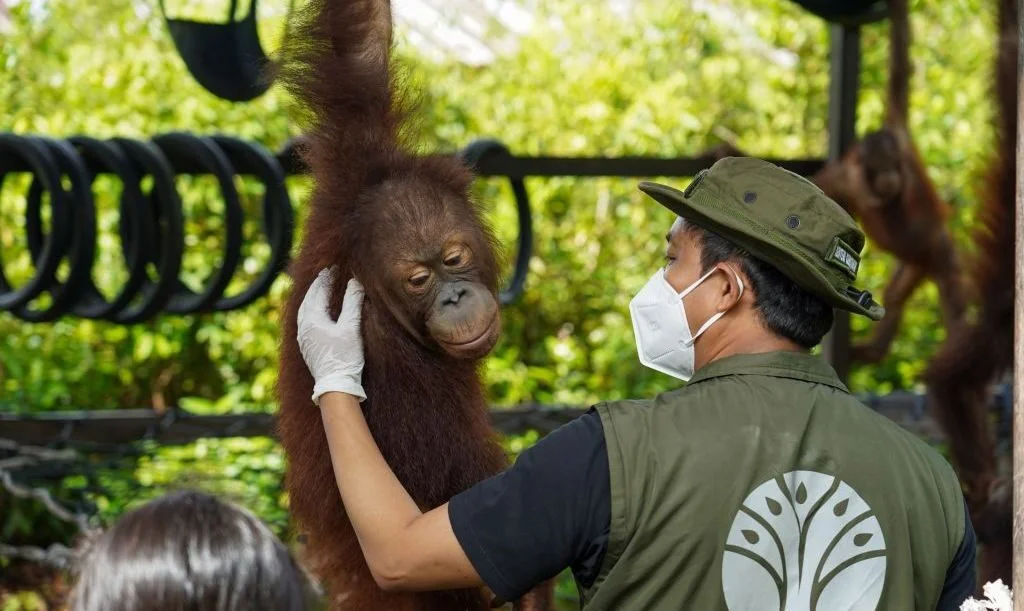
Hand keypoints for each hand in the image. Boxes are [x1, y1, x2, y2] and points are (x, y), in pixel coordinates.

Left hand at [297, 268, 366, 404]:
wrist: (335, 386)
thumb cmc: (345, 357)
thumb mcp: (351, 327)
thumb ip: (352, 302)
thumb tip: (355, 281)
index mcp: (312, 318)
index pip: (319, 291)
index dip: (327, 277)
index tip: (334, 267)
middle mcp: (303, 326)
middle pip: (308, 299)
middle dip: (318, 285)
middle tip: (327, 274)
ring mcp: (303, 338)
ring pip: (304, 310)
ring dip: (312, 298)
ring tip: (320, 289)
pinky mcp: (306, 347)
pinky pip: (304, 321)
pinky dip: (311, 310)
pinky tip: (317, 313)